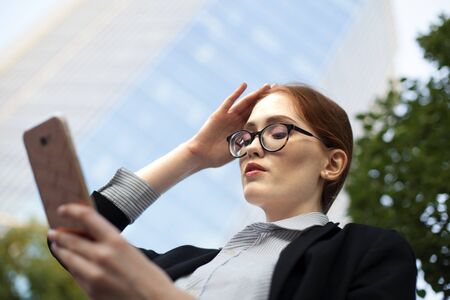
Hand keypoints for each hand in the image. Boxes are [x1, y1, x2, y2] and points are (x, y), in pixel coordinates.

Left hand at [48, 204, 193, 299]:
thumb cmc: (146, 273)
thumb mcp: (130, 251)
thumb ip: (109, 243)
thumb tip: (85, 236)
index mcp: (116, 240)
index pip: (86, 217)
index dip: (71, 210)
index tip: (63, 209)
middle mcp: (102, 255)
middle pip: (71, 239)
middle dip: (60, 235)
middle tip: (52, 232)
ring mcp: (94, 275)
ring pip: (68, 258)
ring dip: (60, 250)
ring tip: (57, 246)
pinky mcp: (91, 291)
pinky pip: (75, 274)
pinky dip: (71, 267)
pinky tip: (70, 264)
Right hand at [185, 83, 269, 168]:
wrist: (201, 155)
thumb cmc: (218, 156)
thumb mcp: (238, 150)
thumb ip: (249, 145)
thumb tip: (266, 145)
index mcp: (242, 130)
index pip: (258, 118)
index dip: (268, 111)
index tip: (281, 105)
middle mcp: (237, 121)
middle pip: (253, 107)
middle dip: (265, 99)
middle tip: (277, 89)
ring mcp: (228, 116)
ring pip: (245, 102)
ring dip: (255, 94)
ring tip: (267, 86)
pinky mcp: (219, 114)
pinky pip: (229, 101)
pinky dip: (237, 93)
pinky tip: (244, 85)